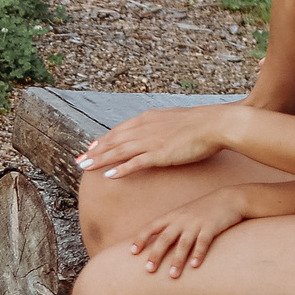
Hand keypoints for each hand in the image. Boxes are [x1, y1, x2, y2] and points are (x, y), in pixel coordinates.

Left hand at [77, 104, 239, 179]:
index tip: (92, 146)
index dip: (104, 139)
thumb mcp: (175, 120)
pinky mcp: (159, 154)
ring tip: (85, 167)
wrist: (215, 124)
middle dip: (94, 151)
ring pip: (118, 151)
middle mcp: (145, 128)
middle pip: (113, 140)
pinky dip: (121, 169)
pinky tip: (109, 175)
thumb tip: (158, 129)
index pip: (120, 130)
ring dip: (100, 159)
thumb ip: (162, 125)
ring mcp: (151, 141)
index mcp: (148, 119)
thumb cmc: (201, 124)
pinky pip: (135, 163)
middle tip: (79, 160)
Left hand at [129, 188, 250, 276]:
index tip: (132, 252)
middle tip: (149, 270)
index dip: (141, 239)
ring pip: (184, 243)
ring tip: (173, 275)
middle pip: (165, 238)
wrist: (229, 199)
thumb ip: (171, 226)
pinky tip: (195, 266)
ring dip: (177, 260)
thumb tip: (158, 244)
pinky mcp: (212, 227)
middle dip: (156, 254)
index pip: (151, 227)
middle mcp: (181, 219)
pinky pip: (203, 242)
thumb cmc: (203, 210)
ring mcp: (196, 223)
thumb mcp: (184, 214)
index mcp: (172, 216)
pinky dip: (198, 254)